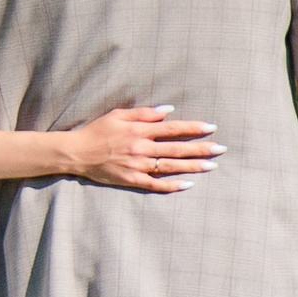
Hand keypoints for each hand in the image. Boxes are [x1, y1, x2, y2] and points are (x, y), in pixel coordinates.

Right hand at [61, 105, 219, 191]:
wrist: (76, 153)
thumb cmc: (97, 130)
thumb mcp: (118, 114)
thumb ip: (144, 113)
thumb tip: (168, 111)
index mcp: (139, 130)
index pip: (172, 129)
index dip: (193, 128)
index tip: (211, 127)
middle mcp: (141, 148)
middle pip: (176, 149)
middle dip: (200, 149)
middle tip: (221, 149)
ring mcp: (137, 166)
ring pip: (170, 167)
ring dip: (192, 167)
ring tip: (211, 166)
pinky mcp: (131, 180)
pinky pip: (155, 184)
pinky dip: (172, 185)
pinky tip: (188, 185)